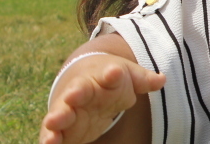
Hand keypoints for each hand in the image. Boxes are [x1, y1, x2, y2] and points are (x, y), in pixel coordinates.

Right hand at [40, 54, 165, 143]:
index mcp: (102, 78)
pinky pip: (51, 132)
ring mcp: (69, 109)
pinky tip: (48, 143)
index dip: (112, 74)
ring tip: (53, 123)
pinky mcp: (60, 127)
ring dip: (57, 118)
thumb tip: (162, 79)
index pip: (109, 74)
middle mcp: (82, 91)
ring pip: (61, 113)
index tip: (114, 72)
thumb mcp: (128, 77)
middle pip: (79, 92)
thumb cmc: (110, 81)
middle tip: (73, 96)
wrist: (81, 84)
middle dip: (76, 94)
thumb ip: (143, 80)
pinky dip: (49, 138)